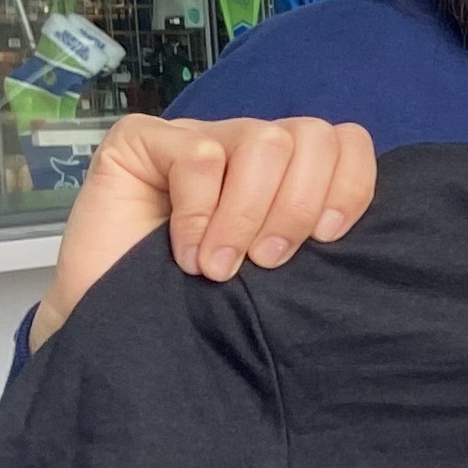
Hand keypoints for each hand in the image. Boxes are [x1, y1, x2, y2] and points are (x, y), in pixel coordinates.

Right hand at [29, 115, 375, 348]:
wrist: (119, 330)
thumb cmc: (197, 305)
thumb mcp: (273, 276)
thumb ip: (308, 240)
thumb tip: (346, 231)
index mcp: (287, 173)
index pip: (346, 142)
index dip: (349, 186)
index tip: (327, 240)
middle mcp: (245, 146)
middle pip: (311, 137)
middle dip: (297, 208)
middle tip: (265, 262)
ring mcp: (196, 136)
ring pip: (263, 141)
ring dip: (247, 214)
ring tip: (221, 267)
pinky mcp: (142, 139)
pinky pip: (198, 154)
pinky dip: (198, 212)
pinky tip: (182, 252)